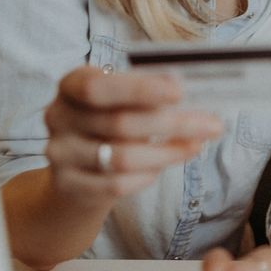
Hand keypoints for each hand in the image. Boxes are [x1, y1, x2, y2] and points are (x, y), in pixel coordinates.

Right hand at [43, 65, 222, 208]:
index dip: (138, 89)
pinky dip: (147, 176)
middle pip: (119, 123)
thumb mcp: (121, 99)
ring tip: (196, 146)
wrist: (78, 171)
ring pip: (121, 158)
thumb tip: (190, 92)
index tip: (179, 92)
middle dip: (172, 124)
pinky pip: (116, 184)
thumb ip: (147, 93)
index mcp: (71, 85)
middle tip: (211, 125)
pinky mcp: (68, 185)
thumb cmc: (109, 124)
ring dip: (167, 152)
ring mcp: (60, 154)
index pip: (98, 87)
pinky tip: (164, 166)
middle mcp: (58, 117)